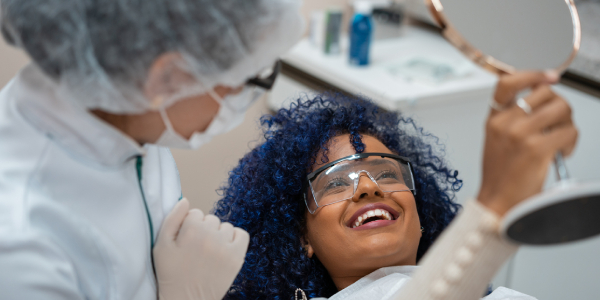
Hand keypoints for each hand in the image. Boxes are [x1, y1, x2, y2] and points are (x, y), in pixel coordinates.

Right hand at [153, 198, 249, 299]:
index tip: (185, 240)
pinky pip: (242, 234)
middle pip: (210, 219)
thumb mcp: (161, 245)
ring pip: (225, 226)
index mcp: (190, 231)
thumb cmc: (171, 273)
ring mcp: (226, 247)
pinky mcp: (237, 257)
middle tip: (196, 249)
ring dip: (218, 235)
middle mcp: (210, 236)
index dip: (188, 226)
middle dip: (203, 230)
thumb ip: (172, 219)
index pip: (194, 213)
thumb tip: (185, 200)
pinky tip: (224, 248)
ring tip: (209, 252)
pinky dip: (235, 238)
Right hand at [477, 71, 577, 216]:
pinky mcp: (536, 148)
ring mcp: (520, 134)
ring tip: (560, 140)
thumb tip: (544, 100)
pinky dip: (571, 143)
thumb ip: (514, 118)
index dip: (532, 74)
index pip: (508, 82)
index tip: (549, 77)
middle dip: (560, 106)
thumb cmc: (501, 175)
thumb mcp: (498, 139)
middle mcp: (505, 122)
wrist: (498, 202)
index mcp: (494, 119)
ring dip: (568, 123)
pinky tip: (561, 153)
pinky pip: (568, 132)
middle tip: (558, 124)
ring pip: (561, 109)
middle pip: (545, 93)